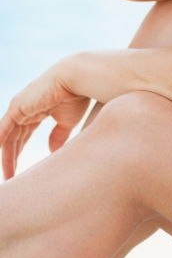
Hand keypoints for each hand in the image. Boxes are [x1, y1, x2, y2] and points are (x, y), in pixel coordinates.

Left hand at [0, 57, 90, 179]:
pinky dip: (0, 142)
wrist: (77, 79)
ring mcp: (19, 107)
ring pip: (7, 137)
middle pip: (13, 138)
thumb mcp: (66, 122)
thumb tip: (53, 152)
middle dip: (11, 158)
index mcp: (35, 111)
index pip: (22, 135)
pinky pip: (3, 130)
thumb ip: (58, 136)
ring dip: (7, 156)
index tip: (18, 172)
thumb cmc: (76, 96)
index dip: (18, 153)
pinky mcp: (17, 108)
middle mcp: (24, 109)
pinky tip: (0, 154)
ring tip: (8, 175)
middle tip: (11, 178)